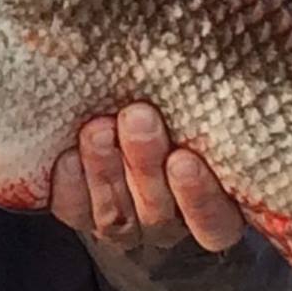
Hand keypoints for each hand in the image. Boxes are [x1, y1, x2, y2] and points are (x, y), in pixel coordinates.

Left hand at [50, 103, 244, 253]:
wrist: (127, 124)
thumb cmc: (180, 115)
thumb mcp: (198, 117)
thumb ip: (204, 111)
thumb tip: (222, 65)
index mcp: (213, 207)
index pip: (214, 222)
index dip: (198, 197)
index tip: (184, 159)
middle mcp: (170, 222)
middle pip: (159, 212)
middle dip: (144, 163)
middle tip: (137, 117)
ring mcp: (127, 225)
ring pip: (116, 214)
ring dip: (105, 169)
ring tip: (98, 129)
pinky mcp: (84, 216)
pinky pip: (76, 211)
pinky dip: (72, 184)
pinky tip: (70, 155)